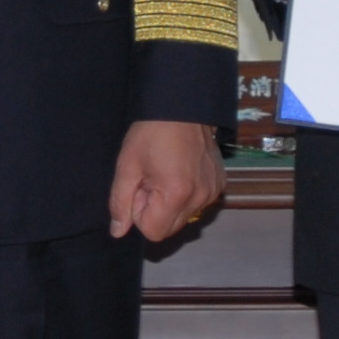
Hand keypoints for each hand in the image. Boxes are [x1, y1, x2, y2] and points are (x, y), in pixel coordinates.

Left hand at [109, 119, 224, 240]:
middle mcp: (200, 198)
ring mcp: (213, 191)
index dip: (140, 214)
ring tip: (166, 173)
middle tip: (151, 180)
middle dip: (156, 211)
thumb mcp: (127, 166)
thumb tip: (118, 231)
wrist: (182, 106)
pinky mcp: (219, 184)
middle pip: (170, 228)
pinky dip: (187, 194)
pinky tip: (181, 172)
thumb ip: (120, 202)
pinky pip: (198, 203)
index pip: (153, 232)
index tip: (141, 188)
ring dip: (171, 203)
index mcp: (176, 195)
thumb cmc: (151, 133)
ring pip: (184, 217)